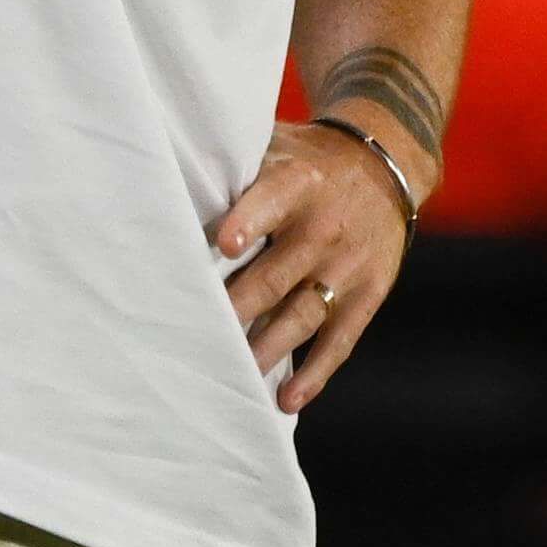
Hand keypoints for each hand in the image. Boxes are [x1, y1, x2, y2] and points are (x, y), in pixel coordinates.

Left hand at [210, 121, 410, 413]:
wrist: (383, 166)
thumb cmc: (305, 162)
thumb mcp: (276, 148)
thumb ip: (232, 171)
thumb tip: (162, 186)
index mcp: (298, 183)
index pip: (271, 201)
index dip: (248, 222)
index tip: (223, 245)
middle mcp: (323, 228)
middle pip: (276, 275)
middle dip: (238, 307)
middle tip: (197, 334)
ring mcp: (347, 267)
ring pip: (302, 315)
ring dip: (267, 349)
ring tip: (233, 375)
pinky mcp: (368, 295)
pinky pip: (339, 341)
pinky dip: (315, 373)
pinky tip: (287, 398)